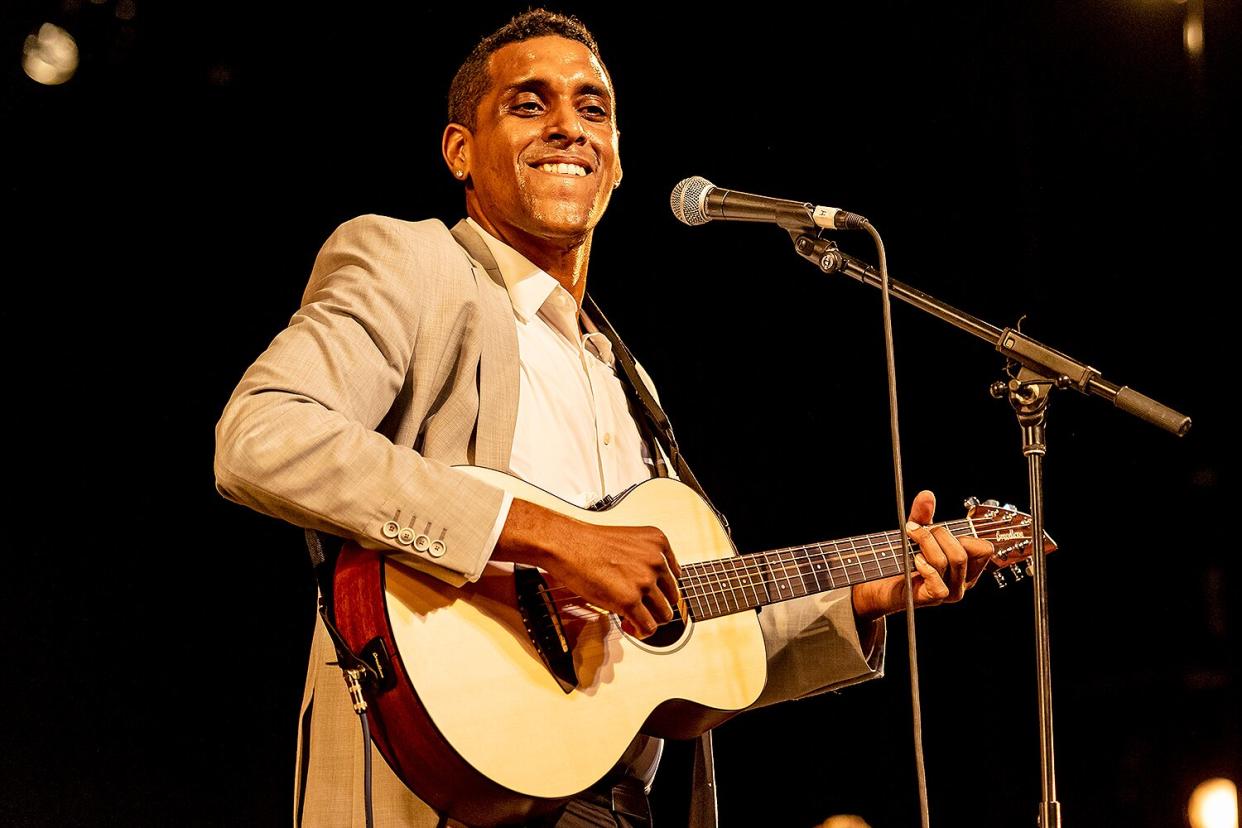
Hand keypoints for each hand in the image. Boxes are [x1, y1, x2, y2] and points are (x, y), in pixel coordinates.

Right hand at [494, 498, 681, 638]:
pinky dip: (641, 632)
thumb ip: (645, 559)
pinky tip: (630, 626)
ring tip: (633, 618)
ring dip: (649, 620)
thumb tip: (650, 585)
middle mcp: (656, 561)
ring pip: (663, 614)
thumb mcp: (629, 541)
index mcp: (658, 543)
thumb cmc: (588, 543)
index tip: (652, 597)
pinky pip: (648, 626)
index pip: (674, 576)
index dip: (661, 590)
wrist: (567, 545)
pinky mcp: (630, 599)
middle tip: (641, 610)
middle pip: (672, 597)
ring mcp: (645, 581)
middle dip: (656, 606)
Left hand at [850, 490, 993, 621]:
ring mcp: (949, 592)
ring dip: (926, 543)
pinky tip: (915, 560)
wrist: (882, 583)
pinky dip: (925, 567)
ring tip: (911, 536)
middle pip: (961, 553)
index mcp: (967, 566)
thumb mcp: (915, 533)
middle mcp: (962, 581)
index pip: (984, 549)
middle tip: (918, 530)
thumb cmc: (904, 559)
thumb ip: (922, 514)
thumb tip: (926, 495)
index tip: (939, 529)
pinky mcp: (933, 599)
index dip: (963, 535)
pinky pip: (937, 583)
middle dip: (938, 535)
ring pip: (948, 562)